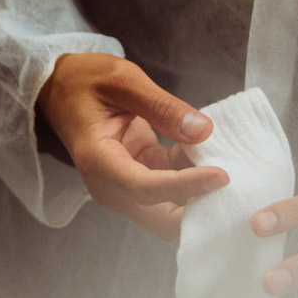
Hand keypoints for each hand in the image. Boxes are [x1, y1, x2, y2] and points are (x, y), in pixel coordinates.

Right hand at [37, 53, 229, 238]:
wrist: (59, 89)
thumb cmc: (84, 80)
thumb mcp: (123, 80)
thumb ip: (161, 106)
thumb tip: (203, 131)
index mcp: (98, 160)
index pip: (145, 188)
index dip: (185, 186)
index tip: (223, 175)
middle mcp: (108, 184)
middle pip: (159, 218)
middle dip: (198, 212)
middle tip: (238, 191)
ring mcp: (123, 186)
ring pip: (170, 211)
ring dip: (201, 198)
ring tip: (234, 169)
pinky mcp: (139, 178)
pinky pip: (174, 190)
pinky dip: (197, 179)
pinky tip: (217, 155)